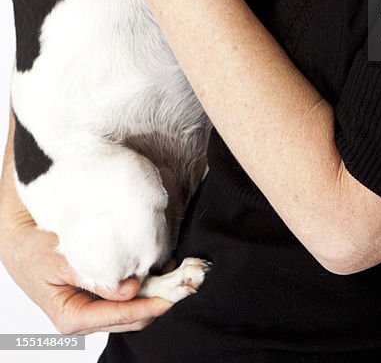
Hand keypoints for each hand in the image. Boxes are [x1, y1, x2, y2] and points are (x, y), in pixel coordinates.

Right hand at [1, 207, 171, 335]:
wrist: (19, 242)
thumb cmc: (34, 252)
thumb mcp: (60, 262)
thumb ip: (94, 277)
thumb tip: (130, 290)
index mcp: (72, 318)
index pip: (119, 318)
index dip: (147, 308)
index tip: (170, 296)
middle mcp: (85, 318)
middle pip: (130, 320)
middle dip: (156, 302)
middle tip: (180, 282)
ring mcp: (93, 308)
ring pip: (131, 309)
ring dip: (152, 292)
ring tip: (172, 272)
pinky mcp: (98, 295)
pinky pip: (126, 296)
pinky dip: (143, 284)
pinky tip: (156, 268)